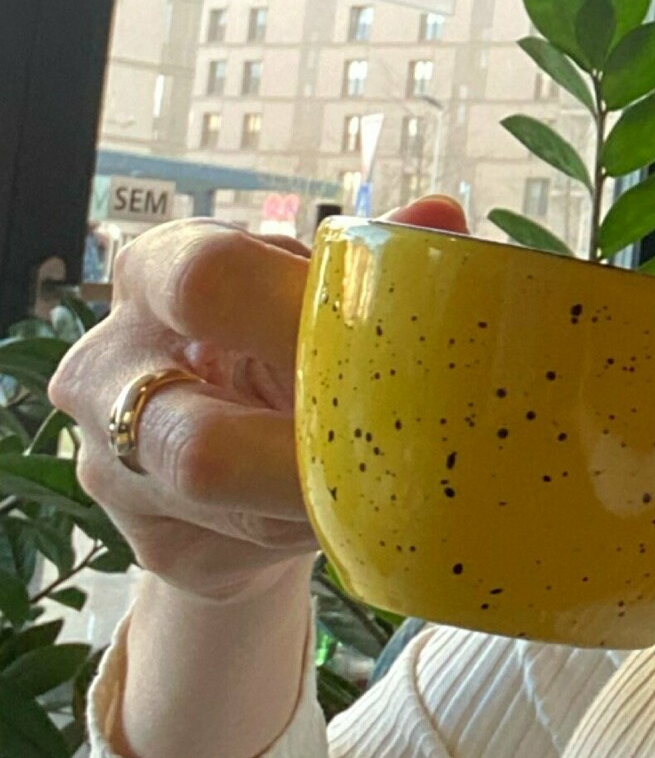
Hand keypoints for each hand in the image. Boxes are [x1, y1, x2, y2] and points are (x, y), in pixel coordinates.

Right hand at [48, 197, 471, 604]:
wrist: (254, 472)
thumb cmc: (298, 359)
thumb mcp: (332, 303)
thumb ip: (384, 262)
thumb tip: (441, 214)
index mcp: (159, 274)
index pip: (206, 279)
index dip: (299, 316)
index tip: (382, 345)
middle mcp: (110, 362)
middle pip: (195, 425)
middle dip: (310, 443)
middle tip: (402, 446)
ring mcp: (112, 461)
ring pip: (217, 492)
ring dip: (318, 492)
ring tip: (394, 483)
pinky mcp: (151, 541)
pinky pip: (245, 544)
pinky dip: (317, 530)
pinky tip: (354, 519)